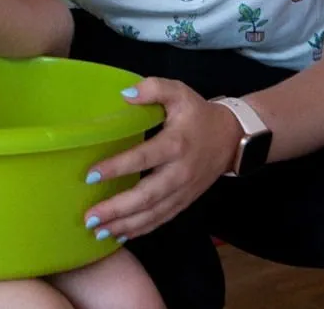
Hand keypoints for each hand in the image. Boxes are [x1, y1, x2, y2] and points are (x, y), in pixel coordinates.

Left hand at [83, 78, 242, 241]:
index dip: (118, 167)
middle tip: (90, 217)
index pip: (144, 158)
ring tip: (97, 232)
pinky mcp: (184, 201)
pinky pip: (161, 219)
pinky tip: (119, 234)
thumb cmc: (197, 113)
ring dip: (125, 225)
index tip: (91, 175)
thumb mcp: (179, 92)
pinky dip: (140, 229)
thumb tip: (125, 94)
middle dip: (118, 208)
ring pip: (153, 213)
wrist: (233, 137)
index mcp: (176, 144)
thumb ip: (153, 88)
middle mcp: (180, 172)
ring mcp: (183, 190)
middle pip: (147, 195)